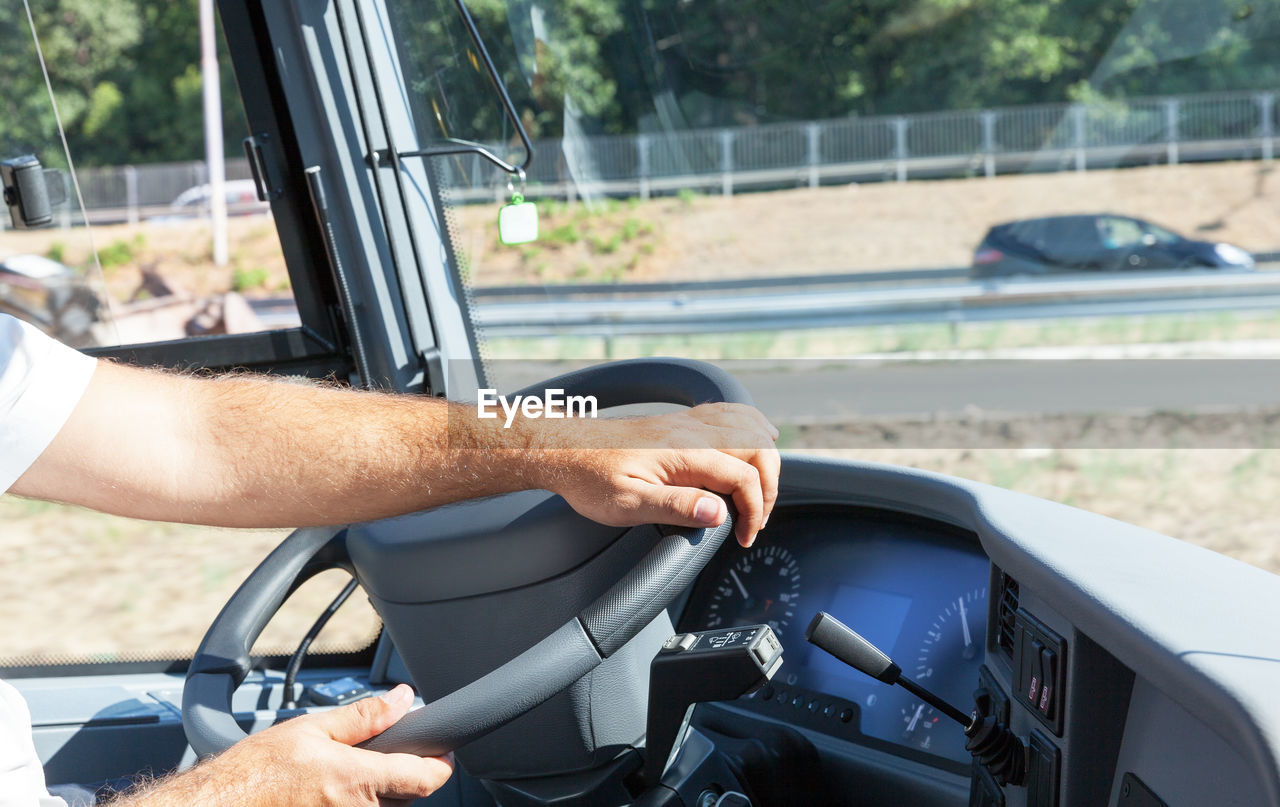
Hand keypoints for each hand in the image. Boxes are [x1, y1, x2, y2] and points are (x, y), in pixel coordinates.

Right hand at [119, 685, 451, 806]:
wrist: (218, 806)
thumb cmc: (255, 772)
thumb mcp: (312, 728)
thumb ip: (365, 716)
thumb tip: (403, 699)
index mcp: (359, 781)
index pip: (428, 779)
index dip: (441, 761)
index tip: (440, 747)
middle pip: (411, 795)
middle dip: (407, 770)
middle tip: (386, 750)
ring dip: (381, 789)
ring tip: (348, 770)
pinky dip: (359, 802)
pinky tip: (333, 790)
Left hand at [535, 403, 780, 546]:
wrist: (565, 450)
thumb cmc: (591, 479)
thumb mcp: (628, 503)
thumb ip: (675, 506)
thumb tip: (718, 512)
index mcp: (686, 452)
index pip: (745, 477)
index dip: (754, 511)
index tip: (742, 537)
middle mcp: (693, 431)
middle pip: (759, 448)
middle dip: (769, 487)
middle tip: (754, 520)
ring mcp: (688, 423)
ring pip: (750, 426)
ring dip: (766, 458)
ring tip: (761, 490)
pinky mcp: (681, 422)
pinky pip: (731, 414)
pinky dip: (753, 426)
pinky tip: (758, 437)